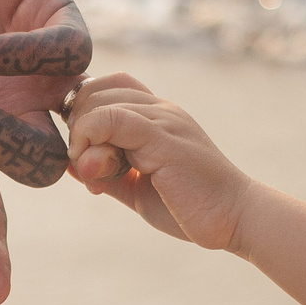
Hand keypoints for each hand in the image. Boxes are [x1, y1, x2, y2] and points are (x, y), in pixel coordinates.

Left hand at [65, 74, 254, 250]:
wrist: (235, 219)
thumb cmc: (188, 206)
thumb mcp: (136, 188)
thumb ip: (104, 173)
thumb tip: (70, 161)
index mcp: (156, 115)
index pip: (107, 85)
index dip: (82, 113)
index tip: (82, 153)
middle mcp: (160, 109)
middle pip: (95, 90)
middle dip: (76, 127)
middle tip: (87, 169)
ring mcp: (163, 119)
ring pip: (98, 102)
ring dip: (81, 138)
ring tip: (94, 175)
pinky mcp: (163, 138)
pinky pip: (112, 119)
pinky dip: (90, 139)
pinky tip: (95, 171)